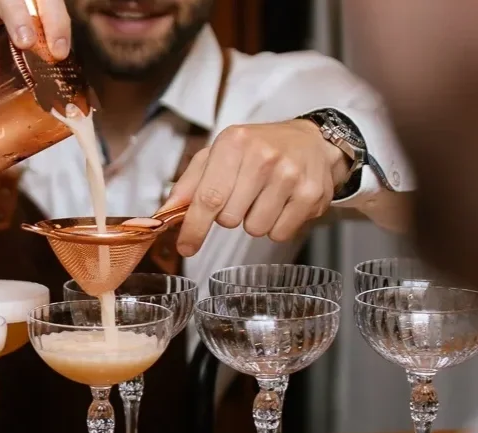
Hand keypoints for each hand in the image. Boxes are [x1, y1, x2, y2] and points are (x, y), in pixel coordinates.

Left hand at [163, 120, 350, 254]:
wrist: (312, 142)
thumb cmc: (259, 149)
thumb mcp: (219, 154)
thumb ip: (189, 185)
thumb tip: (165, 214)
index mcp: (234, 142)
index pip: (207, 197)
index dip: (194, 228)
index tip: (185, 246)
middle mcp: (263, 156)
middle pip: (229, 219)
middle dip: (229, 217)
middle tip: (242, 196)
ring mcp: (290, 175)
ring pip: (255, 229)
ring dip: (254, 222)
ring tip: (264, 198)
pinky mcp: (311, 195)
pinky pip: (280, 233)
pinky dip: (276, 226)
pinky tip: (282, 204)